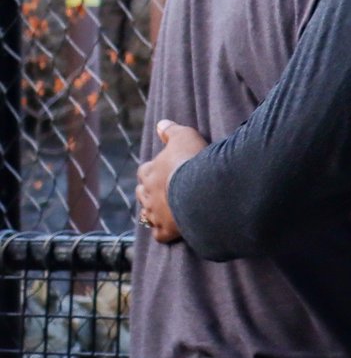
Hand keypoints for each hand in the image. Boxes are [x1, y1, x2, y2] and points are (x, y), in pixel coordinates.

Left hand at [137, 121, 209, 244]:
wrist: (201, 189)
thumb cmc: (192, 161)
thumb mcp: (184, 137)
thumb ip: (171, 131)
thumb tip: (160, 123)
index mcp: (150, 172)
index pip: (145, 171)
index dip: (153, 171)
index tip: (163, 170)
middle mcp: (148, 194)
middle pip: (143, 194)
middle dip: (150, 193)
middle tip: (164, 191)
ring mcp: (155, 214)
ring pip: (147, 215)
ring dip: (154, 213)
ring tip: (166, 211)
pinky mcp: (166, 230)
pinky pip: (160, 234)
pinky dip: (164, 232)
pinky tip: (172, 230)